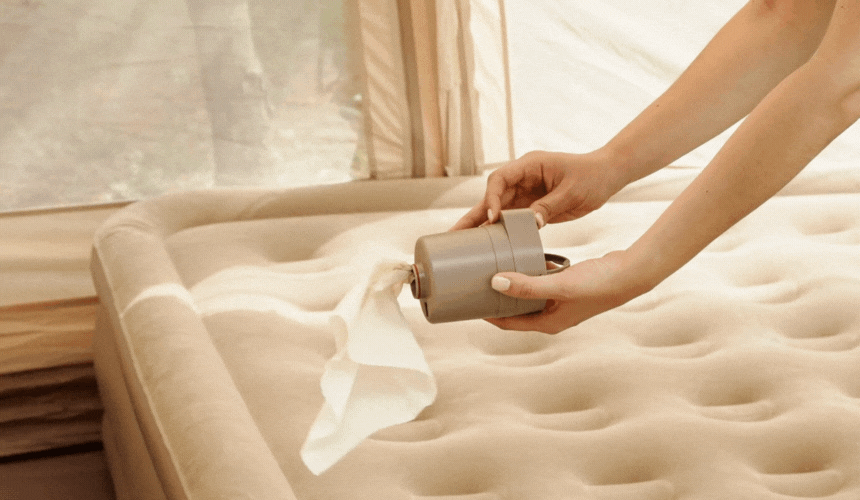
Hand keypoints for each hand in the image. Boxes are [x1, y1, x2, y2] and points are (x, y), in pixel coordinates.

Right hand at [450, 149, 626, 230]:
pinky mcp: (530, 206)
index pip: (499, 180)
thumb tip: (530, 224)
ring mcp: (524, 193)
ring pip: (496, 210)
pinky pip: (510, 220)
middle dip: (473, 216)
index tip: (493, 218)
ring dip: (480, 226)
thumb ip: (549, 206)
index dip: (492, 199)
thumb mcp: (571, 193)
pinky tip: (487, 247)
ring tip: (460, 245)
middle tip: (453, 235)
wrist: (606, 176)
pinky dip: (498, 232)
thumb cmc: (591, 176)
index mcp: (529, 166)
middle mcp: (522, 178)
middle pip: (490, 197)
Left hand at [485, 251, 648, 333]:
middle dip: (496, 298)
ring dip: (512, 285)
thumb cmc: (599, 284)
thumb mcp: (559, 285)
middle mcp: (552, 316)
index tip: (468, 302)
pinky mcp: (567, 288)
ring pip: (528, 295)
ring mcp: (560, 303)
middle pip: (515, 310)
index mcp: (547, 324)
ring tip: (492, 269)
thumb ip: (527, 285)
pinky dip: (529, 273)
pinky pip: (540, 283)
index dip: (487, 314)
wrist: (632, 274)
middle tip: (476, 283)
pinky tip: (522, 258)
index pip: (508, 324)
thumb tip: (495, 283)